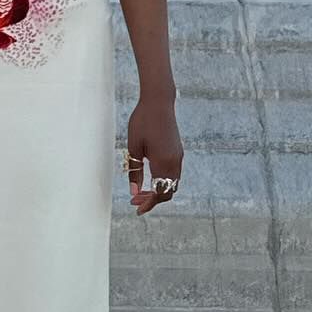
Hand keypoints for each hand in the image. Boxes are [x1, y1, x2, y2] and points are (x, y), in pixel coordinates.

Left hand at [125, 95, 181, 215]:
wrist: (158, 102)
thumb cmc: (142, 122)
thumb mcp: (133, 148)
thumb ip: (134, 172)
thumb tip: (134, 192)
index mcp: (163, 162)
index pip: (160, 193)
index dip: (149, 204)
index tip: (137, 209)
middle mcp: (175, 162)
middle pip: (168, 192)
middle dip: (153, 200)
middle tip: (135, 202)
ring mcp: (178, 157)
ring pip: (172, 184)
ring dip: (158, 191)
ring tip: (140, 192)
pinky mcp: (178, 152)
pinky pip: (173, 175)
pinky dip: (163, 182)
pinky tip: (150, 180)